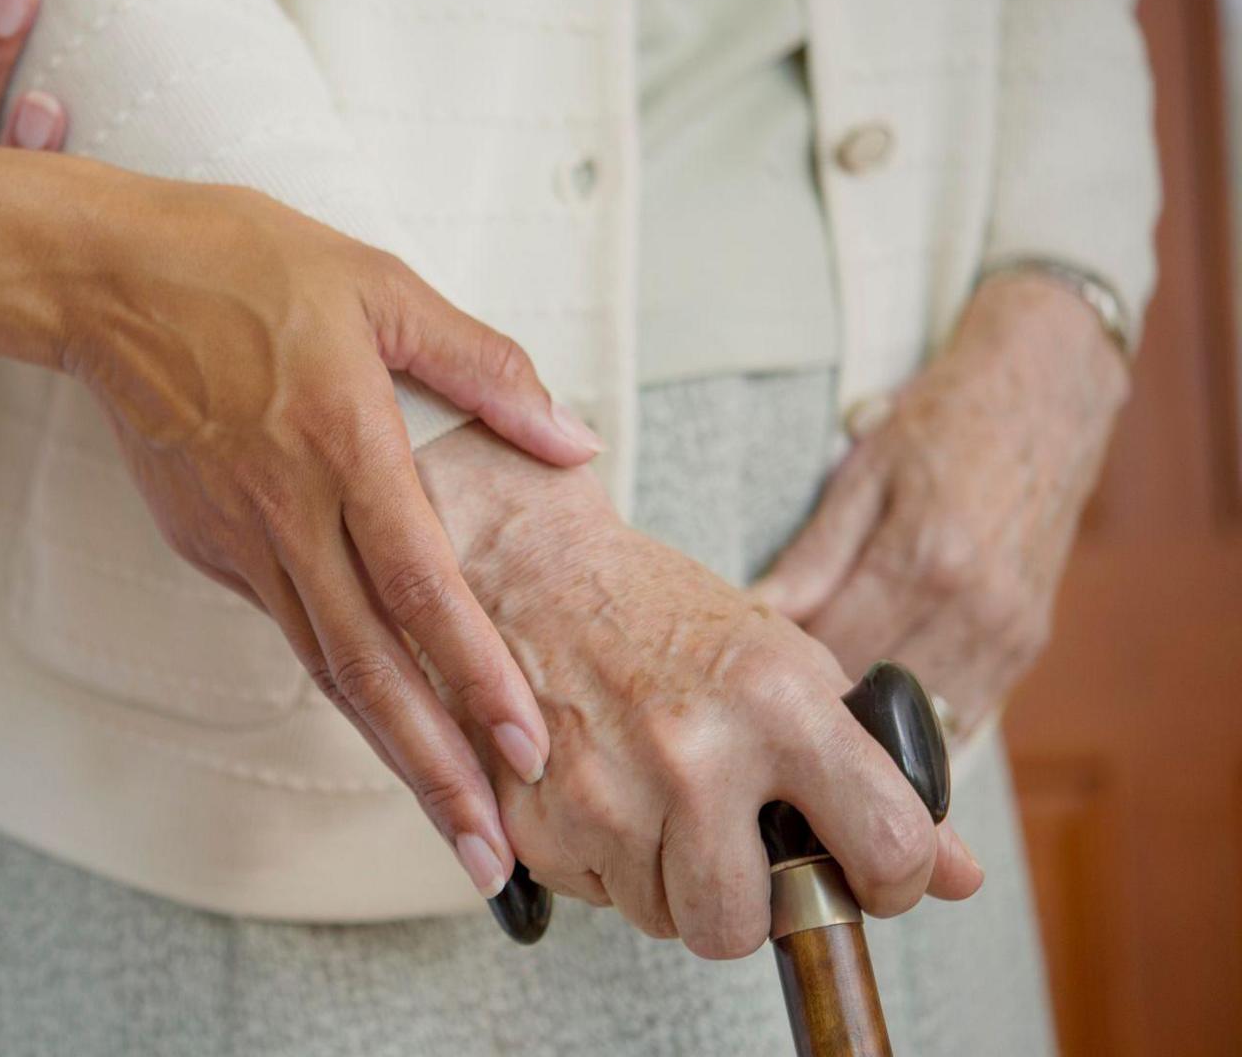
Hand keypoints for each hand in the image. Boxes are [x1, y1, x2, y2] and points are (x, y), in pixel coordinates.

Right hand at [67, 182, 607, 896]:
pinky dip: (339, 685)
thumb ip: (485, 366)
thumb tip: (573, 435)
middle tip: (489, 856)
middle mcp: (289, 511)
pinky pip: (286, 624)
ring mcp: (241, 540)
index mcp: (343, 444)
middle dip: (435, 770)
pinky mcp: (207, 548)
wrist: (105, 282)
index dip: (475, 674)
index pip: (421, 588)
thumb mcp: (381, 285)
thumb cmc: (245, 266)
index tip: (525, 747)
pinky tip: (384, 723)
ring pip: (325, 669)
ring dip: (390, 753)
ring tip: (449, 824)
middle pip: (370, 667)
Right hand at [414, 425, 982, 956]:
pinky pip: (592, 895)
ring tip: (659, 805)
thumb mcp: (787, 667)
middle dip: (745, 908)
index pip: (886, 845)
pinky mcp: (537, 816)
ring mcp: (607, 792)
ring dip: (667, 883)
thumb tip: (957, 876)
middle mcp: (694, 754)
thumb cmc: (667, 617)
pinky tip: (604, 793)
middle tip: (734, 851)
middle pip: (740, 927)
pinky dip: (601, 863)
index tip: (869, 871)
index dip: (890, 880)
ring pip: (661, 920)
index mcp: (779, 704)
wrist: (537, 568)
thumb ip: (873, 771)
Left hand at [754, 275, 1128, 738]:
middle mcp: (975, 606)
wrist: (1047, 395)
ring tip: (828, 686)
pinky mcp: (1030, 644)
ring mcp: (1010, 631)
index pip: (832, 651)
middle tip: (781, 679)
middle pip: (875, 694)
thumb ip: (811, 557)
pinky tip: (881, 692)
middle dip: (821, 695)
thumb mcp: (863, 473)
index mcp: (924, 558)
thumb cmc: (944, 424)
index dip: (784, 664)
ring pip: (922, 719)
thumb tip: (752, 615)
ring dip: (871, 715)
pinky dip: (918, 716)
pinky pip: (965, 714)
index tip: (753, 659)